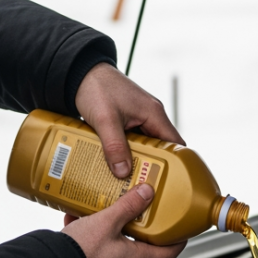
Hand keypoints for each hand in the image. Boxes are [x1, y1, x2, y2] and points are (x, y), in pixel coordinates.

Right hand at [62, 183, 186, 257]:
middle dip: (141, 222)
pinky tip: (80, 215)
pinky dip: (92, 228)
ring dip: (114, 224)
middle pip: (142, 243)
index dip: (178, 240)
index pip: (168, 253)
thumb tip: (147, 193)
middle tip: (141, 205)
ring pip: (118, 240)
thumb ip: (128, 206)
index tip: (182, 226)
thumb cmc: (82, 252)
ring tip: (107, 206)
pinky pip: (98, 243)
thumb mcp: (108, 221)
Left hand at [74, 63, 184, 178]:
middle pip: (160, 148)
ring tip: (128, 179)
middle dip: (152, 166)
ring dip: (137, 160)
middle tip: (142, 185)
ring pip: (145, 146)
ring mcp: (139, 118)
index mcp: (154, 113)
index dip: (175, 163)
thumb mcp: (105, 120)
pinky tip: (116, 164)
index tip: (167, 181)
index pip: (175, 144)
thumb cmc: (96, 88)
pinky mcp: (127, 120)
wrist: (81, 73)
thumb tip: (124, 172)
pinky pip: (132, 141)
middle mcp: (151, 116)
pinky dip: (126, 152)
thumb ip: (115, 146)